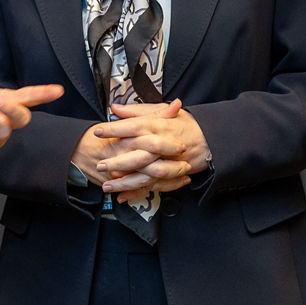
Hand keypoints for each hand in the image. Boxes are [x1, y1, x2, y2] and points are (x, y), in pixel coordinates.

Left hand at [93, 100, 210, 202]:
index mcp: (159, 126)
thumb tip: (114, 108)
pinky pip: (153, 187)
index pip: (134, 126)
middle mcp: (163, 145)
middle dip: (118, 162)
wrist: (208, 140)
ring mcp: (168, 163)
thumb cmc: (182, 124)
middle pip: (139, 155)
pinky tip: (122, 197)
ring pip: (145, 176)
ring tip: (106, 186)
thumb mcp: (161, 112)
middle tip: (100, 165)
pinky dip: (138, 193)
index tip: (98, 131)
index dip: (116, 129)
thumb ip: (137, 111)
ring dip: (125, 183)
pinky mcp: (170, 177)